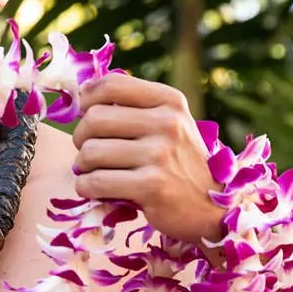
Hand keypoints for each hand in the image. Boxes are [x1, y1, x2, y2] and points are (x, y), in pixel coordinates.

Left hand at [72, 72, 223, 245]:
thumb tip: (82, 94)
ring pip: (90, 152)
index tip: (84, 112)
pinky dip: (86, 187)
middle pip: (94, 119)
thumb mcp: (168, 124)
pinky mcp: (152, 186)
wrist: (212, 206)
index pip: (111, 85)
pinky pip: (96, 182)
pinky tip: (95, 189)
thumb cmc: (178, 161)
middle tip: (87, 151)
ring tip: (94, 172)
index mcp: (170, 101)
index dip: (86, 98)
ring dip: (82, 166)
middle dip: (80, 137)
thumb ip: (133, 107)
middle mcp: (167, 123)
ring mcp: (160, 155)